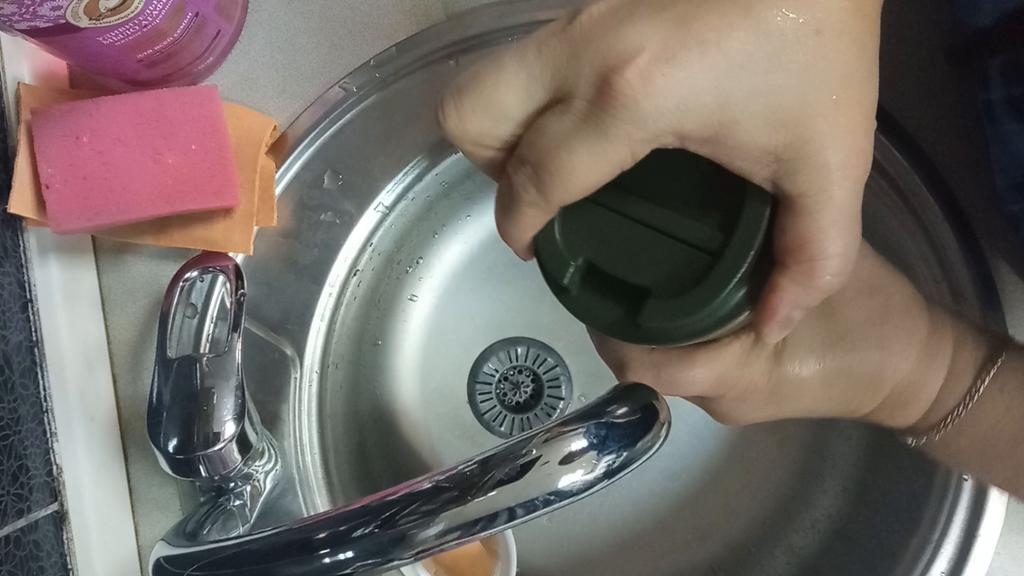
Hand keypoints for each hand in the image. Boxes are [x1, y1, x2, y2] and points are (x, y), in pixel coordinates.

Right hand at [440, 0, 882, 340]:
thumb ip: (811, 258)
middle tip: (538, 193)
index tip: (536, 249)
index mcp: (627, 100)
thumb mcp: (831, 162)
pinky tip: (586, 115)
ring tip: (553, 156)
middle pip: (472, 115)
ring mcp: (578, 16)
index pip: (532, 178)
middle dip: (488, 167)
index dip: (520, 227)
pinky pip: (525, 55)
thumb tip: (771, 325)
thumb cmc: (822, 45)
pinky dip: (532, 93)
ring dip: (501, 126)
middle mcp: (580, 52)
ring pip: (486, 76)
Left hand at [591, 245, 954, 428]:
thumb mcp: (825, 270)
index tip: (597, 267)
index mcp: (734, 370)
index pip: (645, 362)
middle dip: (616, 319)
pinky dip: (667, 333)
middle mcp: (718, 396)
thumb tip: (706, 196)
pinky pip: (684, 366)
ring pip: (660, 367)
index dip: (613, 322)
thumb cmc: (871, 316)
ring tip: (629, 263)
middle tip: (603, 254)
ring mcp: (726, 401)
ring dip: (639, 325)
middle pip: (640, 366)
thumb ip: (772, 244)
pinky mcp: (736, 394)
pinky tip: (668, 286)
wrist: (913, 369)